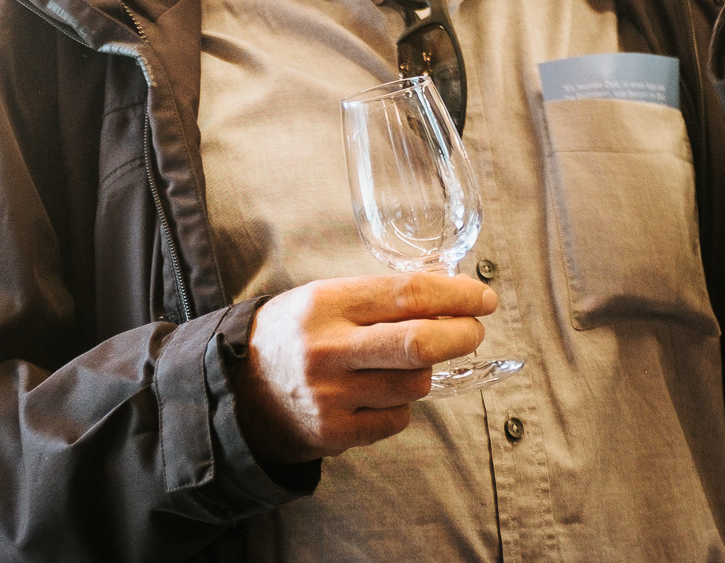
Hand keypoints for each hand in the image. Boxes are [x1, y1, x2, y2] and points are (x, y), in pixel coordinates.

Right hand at [233, 273, 495, 462]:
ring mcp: (331, 395)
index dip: (455, 295)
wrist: (242, 389)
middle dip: (462, 334)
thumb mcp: (325, 297)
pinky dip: (401, 403)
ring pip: (416, 384)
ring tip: (407, 362)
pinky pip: (398, 417)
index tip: (482, 297)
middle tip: (475, 329)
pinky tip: (379, 392)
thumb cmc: (296, 334)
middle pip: (419, 343)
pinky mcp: (335, 432)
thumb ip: (381, 296)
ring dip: (426, 371)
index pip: (406, 294)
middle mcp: (327, 348)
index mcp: (326, 303)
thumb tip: (450, 292)